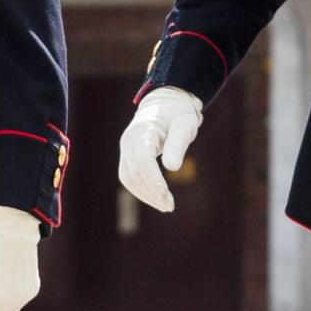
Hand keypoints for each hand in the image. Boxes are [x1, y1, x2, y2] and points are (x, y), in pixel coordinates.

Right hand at [115, 87, 205, 214]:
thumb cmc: (177, 113)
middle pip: (134, 172)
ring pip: (128, 178)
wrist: (165, 103)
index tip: (167, 197)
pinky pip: (129, 176)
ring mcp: (125, 148)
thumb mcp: (184, 125)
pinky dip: (140, 189)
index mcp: (142, 131)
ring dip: (145, 194)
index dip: (154, 181)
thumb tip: (172, 168)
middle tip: (170, 206)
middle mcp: (128, 140)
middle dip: (151, 192)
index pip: (143, 161)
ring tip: (165, 205)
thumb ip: (178, 144)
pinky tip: (156, 197)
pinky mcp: (127, 155)